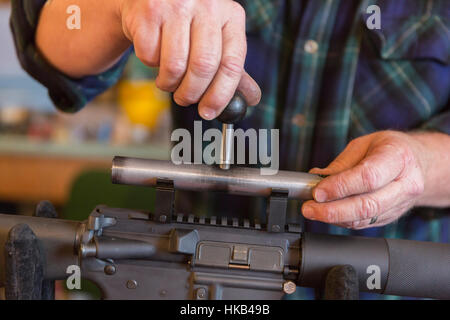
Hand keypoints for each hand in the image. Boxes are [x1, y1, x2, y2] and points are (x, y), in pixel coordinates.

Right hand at [119, 0, 260, 118]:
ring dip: (169, 83)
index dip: (220, 95)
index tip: (210, 111)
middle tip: (185, 99)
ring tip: (168, 80)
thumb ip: (231, 65)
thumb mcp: (216, 36)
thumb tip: (251, 98)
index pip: (232, 64)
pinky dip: (151, 64)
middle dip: (191, 93)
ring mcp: (177, 6)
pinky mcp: (149, 12)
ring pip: (175, 65)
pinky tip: (155, 55)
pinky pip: (150, 55)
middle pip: (203, 67)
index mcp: (231, 15)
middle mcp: (208, 6)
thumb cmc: (186, 19)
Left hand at [301, 131, 430, 228]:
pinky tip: (328, 214)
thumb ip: (341, 164)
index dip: (340, 187)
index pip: (368, 177)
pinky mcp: (392, 216)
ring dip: (334, 218)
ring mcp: (401, 203)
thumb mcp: (364, 144)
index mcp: (399, 158)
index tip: (317, 191)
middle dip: (333, 210)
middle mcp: (405, 184)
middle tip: (309, 208)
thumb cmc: (389, 149)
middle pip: (367, 205)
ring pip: (365, 218)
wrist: (417, 162)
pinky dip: (343, 221)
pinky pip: (365, 223)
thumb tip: (316, 179)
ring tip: (313, 211)